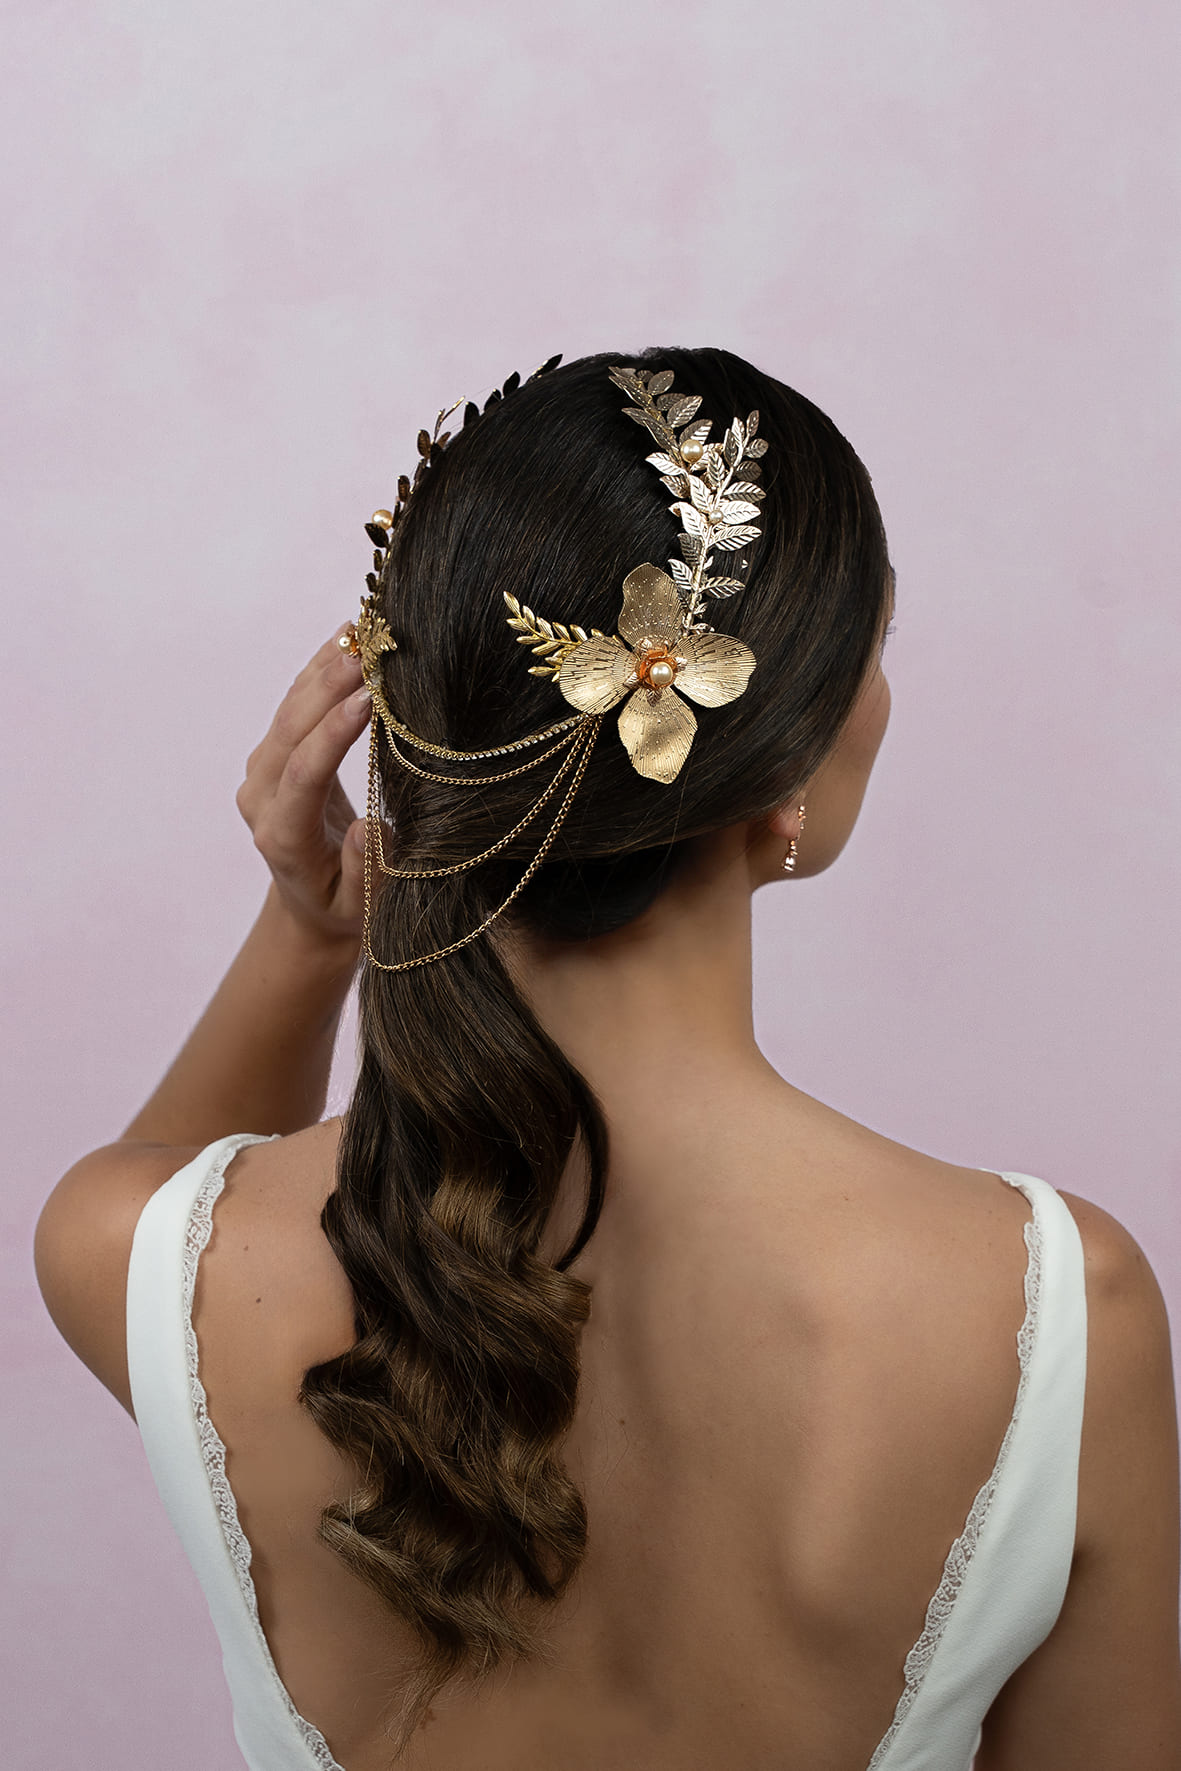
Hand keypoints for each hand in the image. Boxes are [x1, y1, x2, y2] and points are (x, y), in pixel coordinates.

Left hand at [236, 626, 374, 951]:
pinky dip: (320, 668)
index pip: (302, 773)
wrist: (310, 909)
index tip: (368, 699)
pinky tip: (345, 636)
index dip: (332, 734)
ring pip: (289, 709)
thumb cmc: (344, 911)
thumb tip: (370, 830)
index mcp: (281, 835)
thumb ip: (366, 874)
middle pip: (289, 730)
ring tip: (362, 628)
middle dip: (328, 685)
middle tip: (369, 649)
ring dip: (325, 667)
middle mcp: (260, 797)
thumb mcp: (361, 910)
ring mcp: (261, 772)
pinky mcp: (273, 755)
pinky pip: (294, 704)